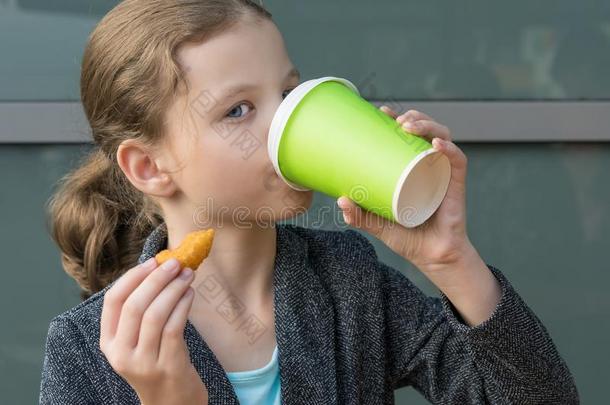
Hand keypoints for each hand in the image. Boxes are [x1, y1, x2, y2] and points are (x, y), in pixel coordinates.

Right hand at [100, 257, 207, 404]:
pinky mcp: (167, 366)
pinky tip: (191, 294)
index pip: (113, 301)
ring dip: (174, 289)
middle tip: (175, 263)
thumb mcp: (139, 341)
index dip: (133, 277)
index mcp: (109, 342)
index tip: (153, 261)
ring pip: (155, 314)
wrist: (172, 403)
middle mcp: (121, 354)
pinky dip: (183, 305)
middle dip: (157, 279)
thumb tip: (159, 267)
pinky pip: (174, 327)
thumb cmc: (158, 362)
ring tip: (188, 275)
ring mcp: (143, 362)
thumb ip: (142, 311)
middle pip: (135, 305)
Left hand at [337, 106, 472, 273]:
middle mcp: (429, 165)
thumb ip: (359, 215)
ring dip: (428, 125)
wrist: (431, 257)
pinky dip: (449, 149)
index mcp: (412, 167)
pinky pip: (458, 161)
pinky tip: (437, 145)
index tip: (381, 110)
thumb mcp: (377, 225)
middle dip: (414, 117)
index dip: (397, 117)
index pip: (408, 134)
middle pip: (426, 129)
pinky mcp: (456, 185)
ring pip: (443, 137)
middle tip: (396, 120)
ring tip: (409, 127)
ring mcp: (444, 172)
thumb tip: (340, 199)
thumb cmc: (407, 237)